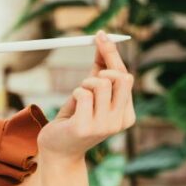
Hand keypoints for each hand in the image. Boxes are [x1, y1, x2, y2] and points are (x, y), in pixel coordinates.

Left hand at [37, 31, 135, 159]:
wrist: (58, 150)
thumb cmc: (75, 119)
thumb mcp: (91, 93)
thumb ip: (99, 69)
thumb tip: (103, 39)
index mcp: (127, 115)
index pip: (126, 76)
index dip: (112, 54)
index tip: (100, 35)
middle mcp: (120, 122)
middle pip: (121, 77)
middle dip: (102, 69)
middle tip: (87, 76)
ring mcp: (104, 126)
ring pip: (100, 83)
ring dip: (84, 84)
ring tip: (78, 99)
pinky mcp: (85, 127)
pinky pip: (83, 93)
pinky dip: (75, 94)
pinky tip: (72, 109)